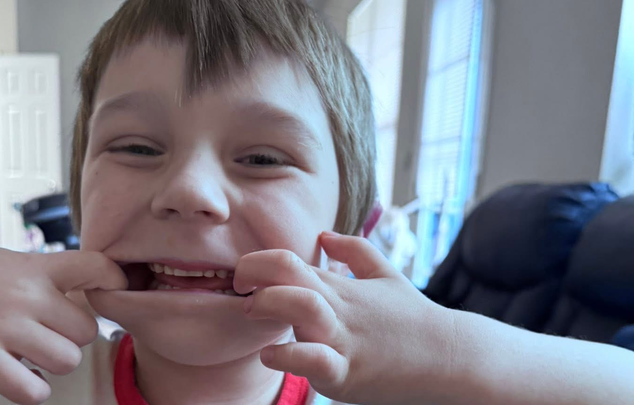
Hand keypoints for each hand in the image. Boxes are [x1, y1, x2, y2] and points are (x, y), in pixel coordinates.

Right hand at [0, 247, 126, 404]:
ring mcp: (4, 329)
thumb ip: (47, 275)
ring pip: (68, 360)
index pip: (95, 267)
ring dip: (58, 363)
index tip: (115, 290)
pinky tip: (25, 378)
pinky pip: (32, 390)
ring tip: (39, 356)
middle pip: (87, 330)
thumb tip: (86, 290)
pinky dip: (35, 390)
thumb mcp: (9, 261)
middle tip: (55, 333)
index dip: (115, 281)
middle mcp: (25, 297)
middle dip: (75, 336)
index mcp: (34, 268)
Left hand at [234, 232, 455, 404]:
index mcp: (340, 286)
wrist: (450, 356)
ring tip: (256, 313)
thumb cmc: (413, 316)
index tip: (243, 276)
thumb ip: (354, 250)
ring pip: (301, 308)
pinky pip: (315, 361)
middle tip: (242, 290)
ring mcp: (344, 339)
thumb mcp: (387, 274)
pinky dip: (288, 357)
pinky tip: (271, 355)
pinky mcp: (349, 373)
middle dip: (254, 275)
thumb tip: (322, 234)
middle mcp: (338, 307)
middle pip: (289, 273)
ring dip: (271, 304)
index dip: (256, 262)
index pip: (288, 260)